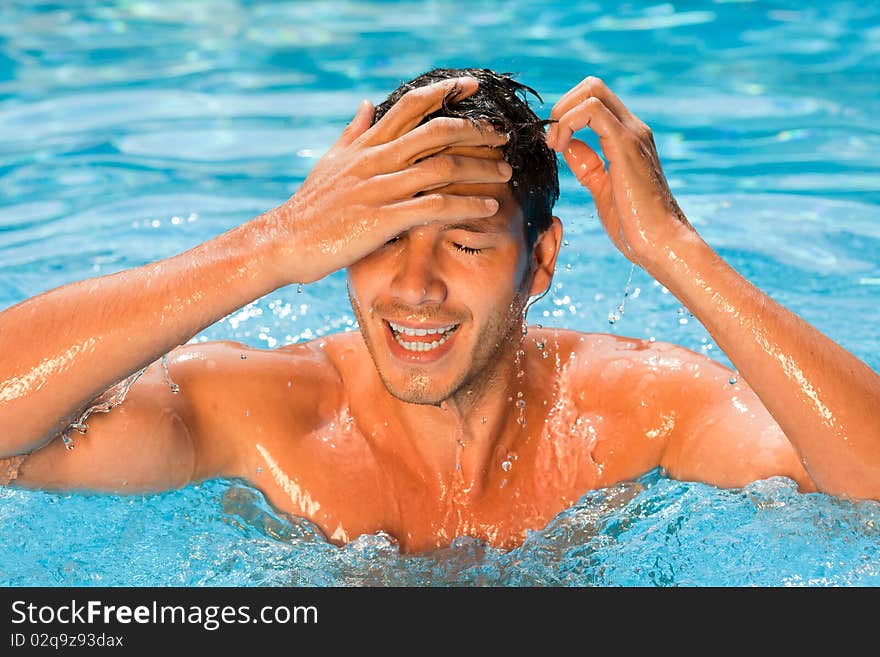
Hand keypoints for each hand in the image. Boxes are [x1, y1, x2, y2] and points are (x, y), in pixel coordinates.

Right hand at [268, 77, 511, 284]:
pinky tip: (489, 207)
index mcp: (367, 145)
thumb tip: (367, 102)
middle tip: (503, 137)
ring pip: (442, 168)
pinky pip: (435, 207)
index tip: (473, 87)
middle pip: (436, 132)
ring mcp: (380, 188)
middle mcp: (376, 160)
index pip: (411, 107)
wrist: (286, 241)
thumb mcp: (330, 161)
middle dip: (476, 131)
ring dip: (480, 168)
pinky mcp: (383, 219)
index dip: (445, 93)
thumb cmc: (311, 206)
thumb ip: (354, 132)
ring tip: (505, 173)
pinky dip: (466, 206)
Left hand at [546, 76, 694, 272]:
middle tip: (551, 141)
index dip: (566, 115)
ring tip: (554, 145)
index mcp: (627, 139)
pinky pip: (592, 110)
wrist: (660, 243)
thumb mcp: (602, 190)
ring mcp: (632, 134)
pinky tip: (560, 148)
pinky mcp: (626, 144)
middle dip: (561, 106)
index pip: (594, 101)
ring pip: (592, 90)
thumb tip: (569, 146)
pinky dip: (568, 122)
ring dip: (562, 113)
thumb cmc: (635, 226)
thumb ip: (588, 166)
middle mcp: (632, 129)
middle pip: (592, 86)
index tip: (553, 145)